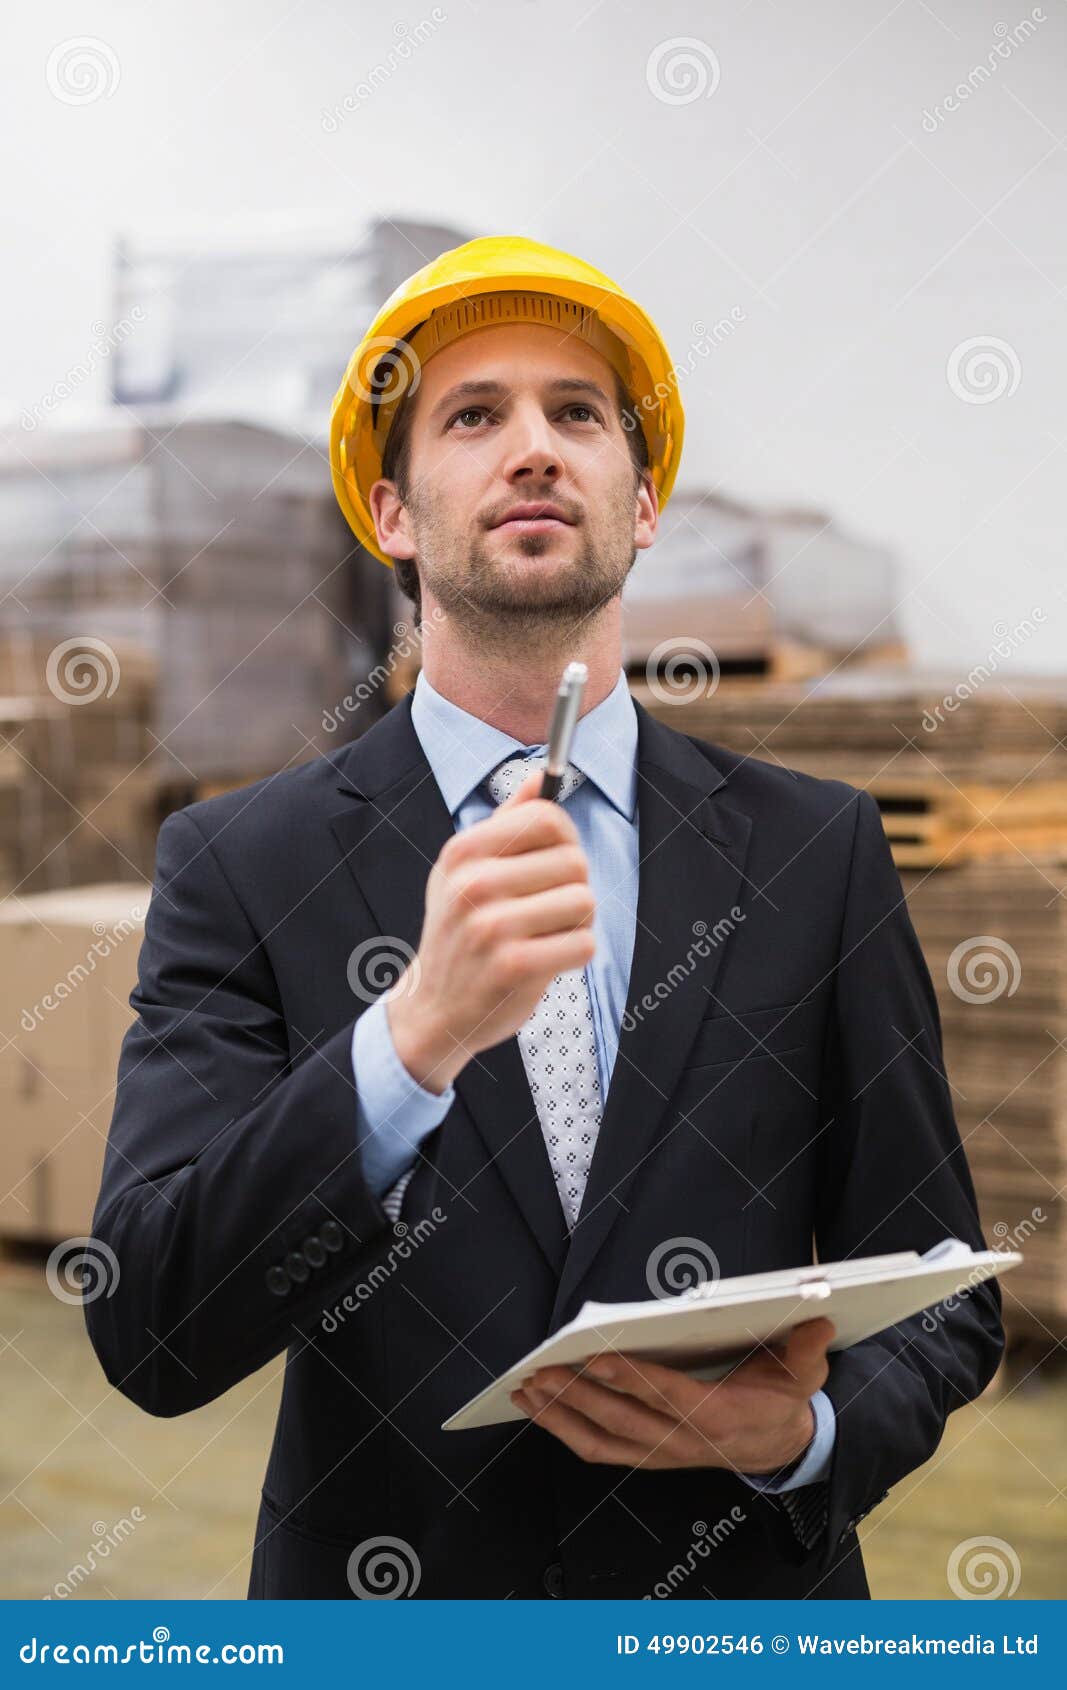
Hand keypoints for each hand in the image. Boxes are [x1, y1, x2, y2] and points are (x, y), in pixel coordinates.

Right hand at [386, 769, 595, 1092]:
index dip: (566, 838)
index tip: (558, 860)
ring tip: (546, 935)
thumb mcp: (465, 870)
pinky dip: (575, 954)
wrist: (435, 1008)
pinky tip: (548, 959)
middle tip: (548, 909)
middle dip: (573, 886)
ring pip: (584, 901)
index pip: (546, 817)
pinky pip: (583, 943)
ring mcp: (491, 926)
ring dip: (577, 923)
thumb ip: (507, 822)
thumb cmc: (460, 933)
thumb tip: (544, 775)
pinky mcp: (515, 966)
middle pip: (574, 860)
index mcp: (462, 852)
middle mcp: (473, 884)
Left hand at [509, 1317, 833, 1474]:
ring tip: (528, 1387)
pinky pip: (599, 1449)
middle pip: (624, 1420)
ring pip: (603, 1440)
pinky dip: (564, 1430)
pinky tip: (539, 1407)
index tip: (597, 1356)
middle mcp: (685, 1442)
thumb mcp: (805, 1375)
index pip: (668, 1397)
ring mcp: (662, 1453)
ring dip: (562, 1415)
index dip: (632, 1378)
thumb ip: (807, 1350)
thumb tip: (818, 1318)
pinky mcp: (648, 1456)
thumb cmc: (783, 1401)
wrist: (783, 1449)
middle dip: (579, 1395)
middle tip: (542, 1370)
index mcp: (719, 1416)